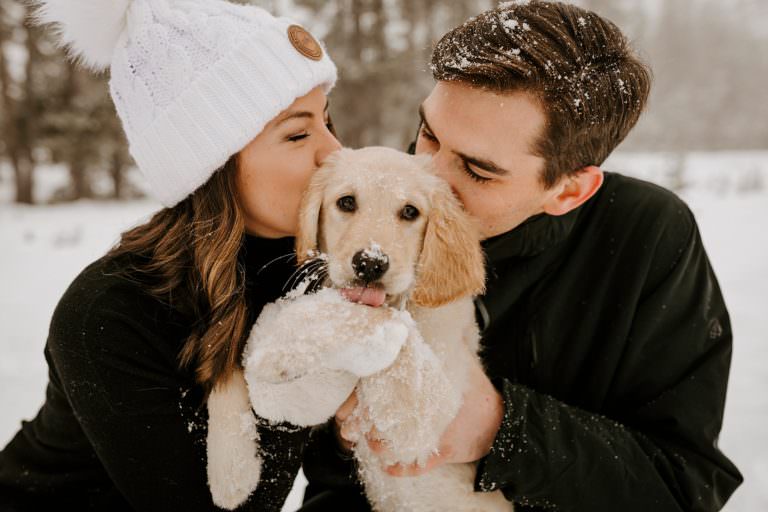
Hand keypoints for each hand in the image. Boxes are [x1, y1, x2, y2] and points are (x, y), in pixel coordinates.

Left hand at [336, 357, 503, 476]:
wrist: (499, 421)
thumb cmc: (473, 390)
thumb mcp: (457, 360)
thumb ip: (435, 344)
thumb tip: (410, 323)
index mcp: (426, 382)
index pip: (386, 385)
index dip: (362, 397)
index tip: (349, 405)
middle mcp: (428, 405)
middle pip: (385, 415)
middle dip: (365, 423)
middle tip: (352, 428)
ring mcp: (436, 430)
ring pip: (397, 442)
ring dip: (380, 446)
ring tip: (371, 443)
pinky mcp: (443, 451)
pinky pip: (417, 464)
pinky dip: (402, 467)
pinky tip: (390, 466)